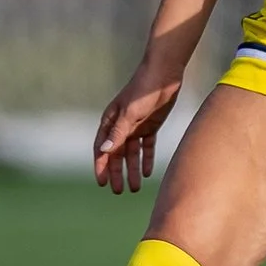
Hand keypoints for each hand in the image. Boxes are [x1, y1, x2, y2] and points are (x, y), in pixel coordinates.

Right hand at [95, 61, 183, 193]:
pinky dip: (146, 159)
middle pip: (116, 155)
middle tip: (119, 191)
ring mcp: (136, 126)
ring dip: (132, 170)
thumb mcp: (130, 113)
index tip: (102, 183)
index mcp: (110, 122)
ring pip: (132, 154)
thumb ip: (118, 132)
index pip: (102, 149)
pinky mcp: (150, 126)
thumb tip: (103, 151)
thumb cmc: (143, 90)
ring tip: (134, 188)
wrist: (163, 74)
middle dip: (116, 173)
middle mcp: (121, 126)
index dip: (101, 166)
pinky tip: (148, 173)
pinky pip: (146, 147)